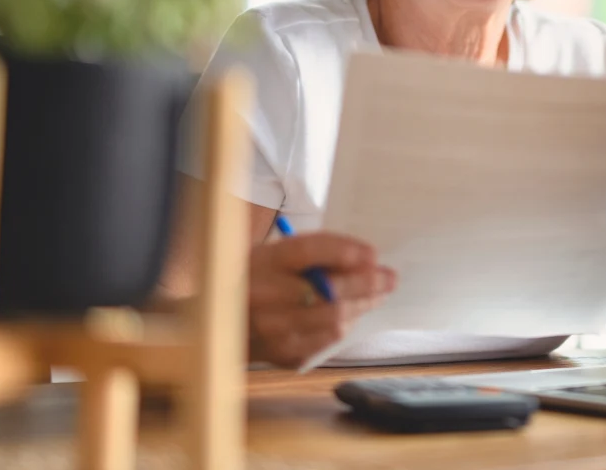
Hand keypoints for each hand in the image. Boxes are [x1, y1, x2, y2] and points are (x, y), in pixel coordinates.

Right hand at [247, 231, 395, 367]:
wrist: (215, 323)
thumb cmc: (255, 280)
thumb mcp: (272, 256)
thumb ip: (312, 255)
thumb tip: (366, 260)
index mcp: (262, 262)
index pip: (306, 252)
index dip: (343, 251)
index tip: (372, 253)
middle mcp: (264, 296)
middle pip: (328, 291)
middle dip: (367, 284)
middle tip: (390, 277)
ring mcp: (273, 330)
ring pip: (334, 320)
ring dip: (361, 306)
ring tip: (376, 295)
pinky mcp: (282, 354)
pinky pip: (326, 341)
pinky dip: (343, 326)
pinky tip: (348, 315)